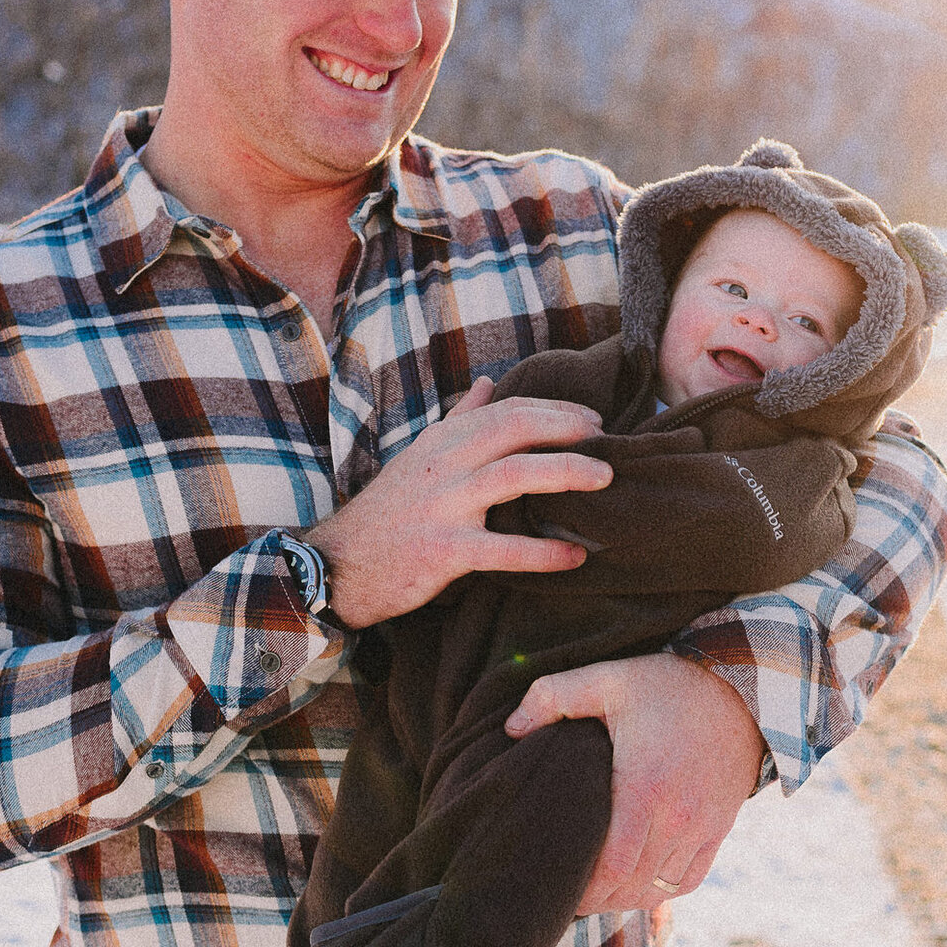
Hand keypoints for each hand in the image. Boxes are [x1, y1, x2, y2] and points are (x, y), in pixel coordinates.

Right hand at [304, 377, 611, 626]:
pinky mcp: (446, 551)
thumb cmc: (389, 510)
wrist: (340, 563)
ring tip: (605, 478)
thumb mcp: (420, 455)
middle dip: (566, 428)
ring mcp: (445, 506)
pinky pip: (504, 549)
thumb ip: (458, 419)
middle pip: (514, 429)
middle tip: (606, 441)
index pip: (506, 410)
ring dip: (566, 472)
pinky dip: (543, 552)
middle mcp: (446, 465)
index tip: (591, 420)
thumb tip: (489, 382)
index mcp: (444, 441)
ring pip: (515, 476)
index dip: (553, 410)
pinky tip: (576, 555)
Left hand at [505, 653, 767, 912]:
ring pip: (658, 889)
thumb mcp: (608, 678)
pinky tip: (636, 881)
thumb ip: (552, 696)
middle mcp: (678, 816)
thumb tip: (511, 728)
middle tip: (563, 890)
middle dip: (594, 897)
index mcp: (645, 787)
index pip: (611, 867)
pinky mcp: (719, 828)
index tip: (555, 884)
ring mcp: (702, 826)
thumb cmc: (667, 684)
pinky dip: (660, 890)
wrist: (741, 686)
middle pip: (630, 886)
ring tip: (595, 888)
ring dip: (624, 896)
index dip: (582, 889)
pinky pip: (688, 880)